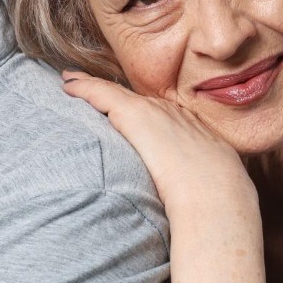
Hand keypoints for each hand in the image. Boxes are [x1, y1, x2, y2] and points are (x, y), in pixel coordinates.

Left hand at [60, 71, 255, 218]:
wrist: (214, 193)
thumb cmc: (215, 198)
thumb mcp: (208, 182)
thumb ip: (192, 183)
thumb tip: (185, 202)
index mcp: (189, 130)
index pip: (157, 114)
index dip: (135, 109)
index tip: (120, 107)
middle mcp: (171, 114)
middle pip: (133, 99)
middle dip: (110, 92)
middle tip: (84, 84)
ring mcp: (154, 112)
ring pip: (114, 92)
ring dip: (90, 87)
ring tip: (70, 81)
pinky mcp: (135, 114)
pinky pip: (101, 94)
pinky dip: (83, 88)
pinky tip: (67, 85)